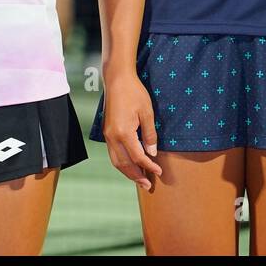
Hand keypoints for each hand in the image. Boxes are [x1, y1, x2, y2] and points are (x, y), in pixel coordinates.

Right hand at [100, 71, 162, 188]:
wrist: (117, 80)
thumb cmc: (134, 93)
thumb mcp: (147, 113)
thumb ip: (150, 135)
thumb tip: (152, 153)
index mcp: (124, 133)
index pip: (138, 157)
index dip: (149, 166)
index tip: (158, 172)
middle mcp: (113, 137)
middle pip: (124, 164)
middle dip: (136, 176)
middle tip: (147, 185)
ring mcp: (108, 135)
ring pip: (116, 161)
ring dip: (127, 172)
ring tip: (139, 178)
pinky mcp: (107, 132)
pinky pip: (113, 154)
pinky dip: (121, 162)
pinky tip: (130, 164)